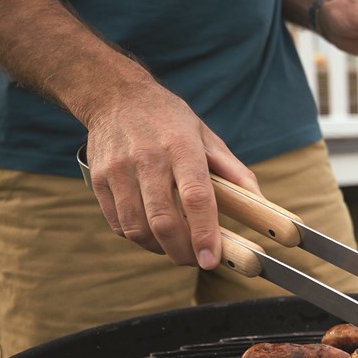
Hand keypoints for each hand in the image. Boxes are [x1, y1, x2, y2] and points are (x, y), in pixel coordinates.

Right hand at [84, 79, 258, 269]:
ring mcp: (118, 170)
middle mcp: (147, 159)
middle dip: (183, 252)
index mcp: (181, 147)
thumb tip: (260, 203)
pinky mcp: (97, 180)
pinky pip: (118, 224)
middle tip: (198, 261)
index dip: (205, 233)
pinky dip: (139, 238)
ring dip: (160, 249)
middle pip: (163, 221)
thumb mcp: (207, 136)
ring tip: (178, 249)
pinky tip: (154, 235)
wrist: (114, 96)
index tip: (212, 259)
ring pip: (138, 228)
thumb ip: (234, 171)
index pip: (196, 198)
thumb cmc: (168, 119)